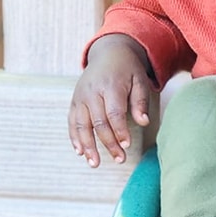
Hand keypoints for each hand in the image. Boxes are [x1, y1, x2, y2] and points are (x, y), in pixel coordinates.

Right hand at [68, 34, 153, 166]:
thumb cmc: (128, 69)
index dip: (119, 131)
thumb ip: (140, 101)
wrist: (108, 52)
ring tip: (95, 164)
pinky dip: (75, 138)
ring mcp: (80, 97)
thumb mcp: (139, 80)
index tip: (126, 146)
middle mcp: (92, 92)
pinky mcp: (74, 101)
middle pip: (98, 122)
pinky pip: (72, 122)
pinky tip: (80, 152)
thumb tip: (143, 122)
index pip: (114, 113)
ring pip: (82, 125)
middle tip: (119, 159)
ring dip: (88, 146)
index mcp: (110, 86)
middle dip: (108, 143)